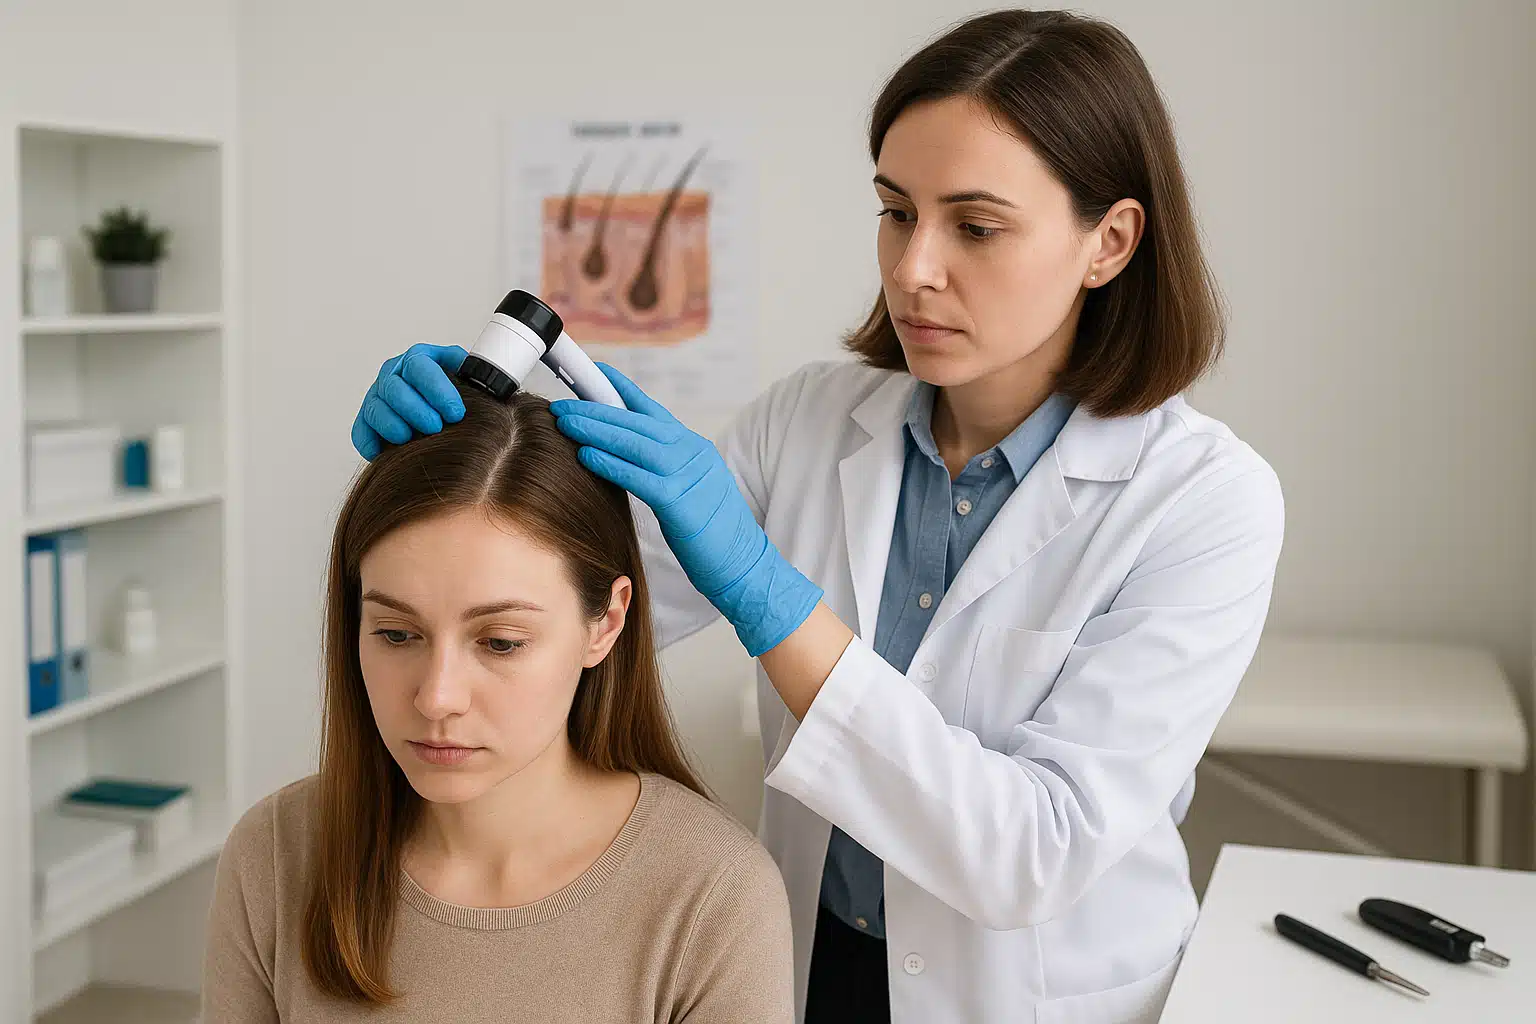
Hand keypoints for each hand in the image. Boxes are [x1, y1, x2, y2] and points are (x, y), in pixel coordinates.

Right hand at [350, 343, 467, 459]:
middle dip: (415, 409)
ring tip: (409, 439)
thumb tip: (489, 384)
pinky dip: (368, 443)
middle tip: (435, 428)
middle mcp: (394, 373)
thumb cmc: (462, 394)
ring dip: (392, 425)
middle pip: (395, 388)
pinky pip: (360, 430)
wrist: (448, 410)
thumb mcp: (471, 379)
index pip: (421, 367)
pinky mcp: (368, 419)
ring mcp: (378, 395)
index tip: (455, 412)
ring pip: (376, 408)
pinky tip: (381, 453)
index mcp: (420, 358)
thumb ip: (476, 377)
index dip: (438, 390)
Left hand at [551, 365, 822, 656]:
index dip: (622, 389)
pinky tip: (585, 456)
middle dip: (596, 409)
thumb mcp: (691, 487)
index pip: (653, 410)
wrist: (744, 564)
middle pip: (637, 422)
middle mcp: (693, 453)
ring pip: (635, 443)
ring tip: (565, 422)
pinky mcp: (680, 502)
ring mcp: (689, 475)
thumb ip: (665, 466)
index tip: (596, 373)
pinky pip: (638, 477)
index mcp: (694, 447)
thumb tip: (629, 454)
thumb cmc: (713, 532)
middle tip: (563, 403)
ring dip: (596, 430)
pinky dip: (609, 463)